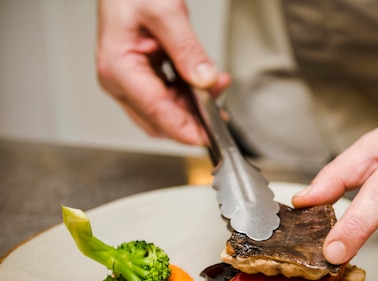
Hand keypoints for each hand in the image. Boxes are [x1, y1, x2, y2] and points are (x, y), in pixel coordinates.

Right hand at [96, 0, 230, 144]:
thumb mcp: (165, 11)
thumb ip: (187, 49)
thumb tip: (206, 80)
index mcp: (119, 68)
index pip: (156, 112)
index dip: (185, 129)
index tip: (209, 136)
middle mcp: (120, 80)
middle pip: (160, 121)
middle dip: (193, 121)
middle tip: (221, 112)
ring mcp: (129, 81)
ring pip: (166, 113)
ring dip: (194, 108)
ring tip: (218, 88)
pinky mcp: (141, 78)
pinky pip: (167, 98)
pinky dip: (189, 96)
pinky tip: (207, 83)